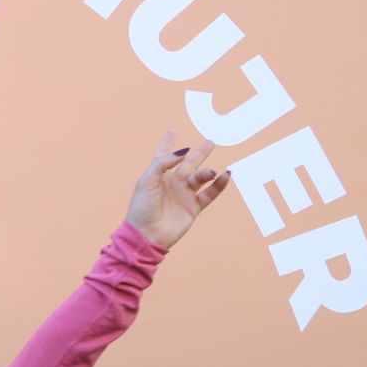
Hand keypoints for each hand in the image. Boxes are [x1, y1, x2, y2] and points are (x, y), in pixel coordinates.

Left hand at [125, 130, 231, 247]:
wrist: (147, 234)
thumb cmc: (142, 208)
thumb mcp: (147, 180)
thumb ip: (163, 163)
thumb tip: (184, 152)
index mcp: (157, 176)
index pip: (163, 155)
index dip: (167, 143)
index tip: (171, 131)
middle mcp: (172, 183)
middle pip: (188, 163)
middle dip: (198, 153)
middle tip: (210, 142)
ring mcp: (184, 195)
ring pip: (200, 177)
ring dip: (207, 172)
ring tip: (211, 172)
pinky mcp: (193, 207)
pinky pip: (210, 193)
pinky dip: (219, 185)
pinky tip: (225, 176)